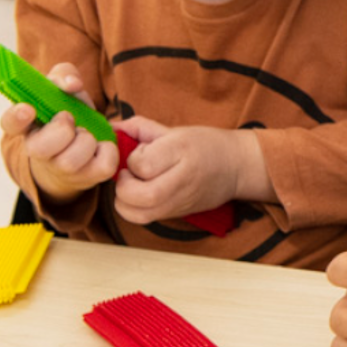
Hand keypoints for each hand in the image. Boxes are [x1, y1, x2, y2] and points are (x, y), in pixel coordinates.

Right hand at [0, 62, 117, 202]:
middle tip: (70, 118)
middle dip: (62, 128)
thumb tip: (72, 85)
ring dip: (86, 139)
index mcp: (26, 124)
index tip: (28, 108)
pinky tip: (101, 145)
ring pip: (72, 159)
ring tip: (86, 133)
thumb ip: (63, 75)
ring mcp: (60, 168)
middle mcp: (37, 150)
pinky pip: (103, 165)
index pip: (9, 123)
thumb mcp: (62, 89)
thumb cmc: (68, 113)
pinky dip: (109, 150)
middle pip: (42, 147)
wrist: (82, 146)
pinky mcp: (86, 178)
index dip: (16, 117)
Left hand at [113, 117, 253, 222]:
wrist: (236, 167)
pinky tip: (142, 195)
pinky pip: (146, 219)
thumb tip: (110, 128)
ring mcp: (182, 200)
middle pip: (141, 195)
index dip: (132, 160)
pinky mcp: (179, 214)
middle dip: (123, 186)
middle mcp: (183, 178)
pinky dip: (135, 210)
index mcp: (181, 150)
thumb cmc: (204, 144)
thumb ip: (139, 128)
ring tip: (132, 187)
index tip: (139, 153)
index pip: (142, 165)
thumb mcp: (174, 130)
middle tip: (128, 175)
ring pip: (140, 214)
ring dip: (125, 202)